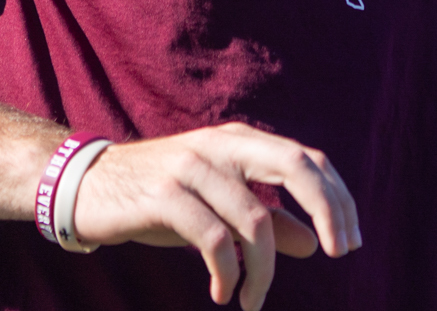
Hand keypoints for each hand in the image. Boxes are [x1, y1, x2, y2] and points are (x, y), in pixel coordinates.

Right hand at [69, 122, 360, 308]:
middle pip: (296, 166)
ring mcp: (193, 166)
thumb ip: (268, 220)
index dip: (337, 198)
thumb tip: (315, 243)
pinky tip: (223, 294)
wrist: (84, 186)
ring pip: (254, 219)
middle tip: (339, 254)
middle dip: (327, 211)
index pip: (308, 159)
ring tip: (253, 302)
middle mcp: (223, 145)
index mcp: (242, 141)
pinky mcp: (164, 195)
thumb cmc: (160, 199)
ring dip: (263, 271)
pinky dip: (226, 273)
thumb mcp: (219, 207)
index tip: (351, 242)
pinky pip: (213, 239)